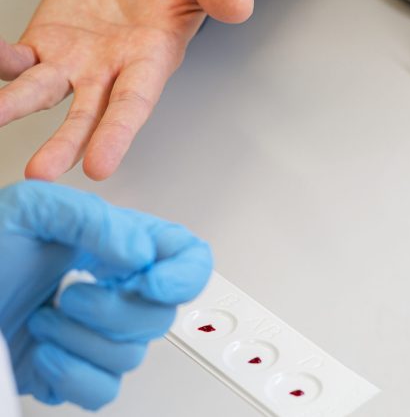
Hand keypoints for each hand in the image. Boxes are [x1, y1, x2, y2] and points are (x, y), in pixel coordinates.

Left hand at [0, 0, 252, 179]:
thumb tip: (241, 5)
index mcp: (150, 63)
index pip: (133, 104)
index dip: (117, 134)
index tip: (99, 167)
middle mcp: (111, 73)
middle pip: (87, 115)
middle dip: (66, 143)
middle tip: (41, 173)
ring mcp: (76, 62)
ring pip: (44, 93)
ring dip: (16, 108)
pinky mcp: (47, 43)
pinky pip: (19, 59)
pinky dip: (2, 63)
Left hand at [0, 181, 211, 409]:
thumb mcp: (32, 210)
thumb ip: (92, 220)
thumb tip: (141, 254)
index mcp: (120, 244)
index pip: (187, 256)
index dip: (185, 275)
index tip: (150, 283)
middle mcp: (118, 287)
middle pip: (162, 315)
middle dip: (112, 312)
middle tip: (70, 294)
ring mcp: (99, 331)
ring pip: (131, 356)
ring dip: (80, 341)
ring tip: (45, 316)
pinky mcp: (79, 368)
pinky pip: (104, 390)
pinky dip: (71, 376)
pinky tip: (44, 350)